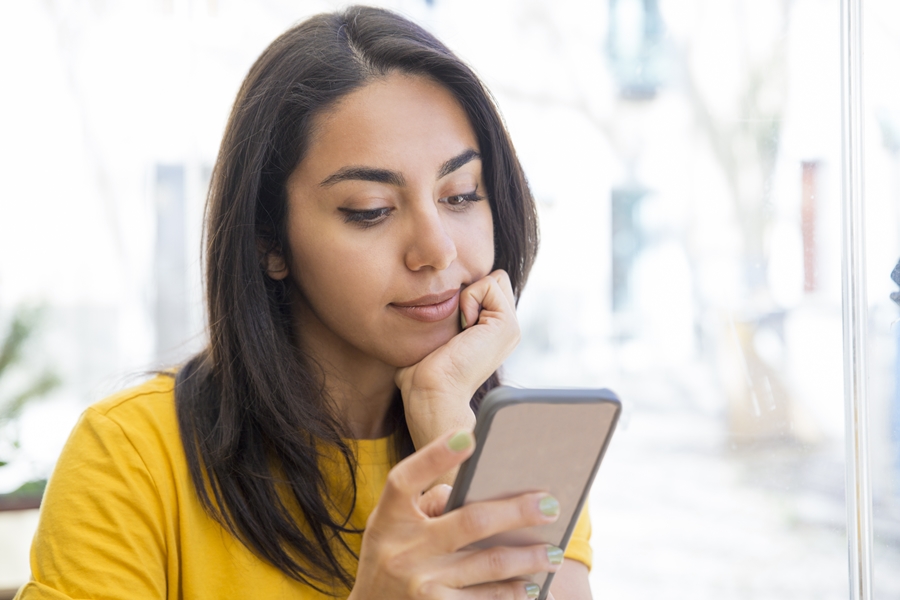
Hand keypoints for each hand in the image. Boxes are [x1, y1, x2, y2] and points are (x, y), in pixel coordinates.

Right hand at [349, 429, 563, 599]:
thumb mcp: (391, 524)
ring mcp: (420, 585)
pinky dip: (512, 595)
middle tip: (551, 504)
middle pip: (469, 522)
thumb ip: (427, 503)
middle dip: (516, 512)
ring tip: (554, 553)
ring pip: (489, 565)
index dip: (436, 456)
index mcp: (389, 516)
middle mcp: (403, 549)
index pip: (407, 478)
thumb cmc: (390, 554)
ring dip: (529, 559)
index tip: (469, 438)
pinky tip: (532, 588)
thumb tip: (483, 492)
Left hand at [395, 270, 519, 452]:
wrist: (433, 392)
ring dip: (469, 295)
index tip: (450, 324)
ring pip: (495, 278)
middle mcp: (507, 328)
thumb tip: (428, 298)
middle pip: (495, 278)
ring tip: (460, 326)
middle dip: (472, 290)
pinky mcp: (507, 324)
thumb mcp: (434, 337)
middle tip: (457, 323)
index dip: (464, 293)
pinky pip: (489, 283)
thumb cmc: (423, 371)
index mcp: (493, 331)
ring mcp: (511, 327)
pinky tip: (463, 327)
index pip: (487, 286)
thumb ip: (444, 315)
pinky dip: (469, 299)